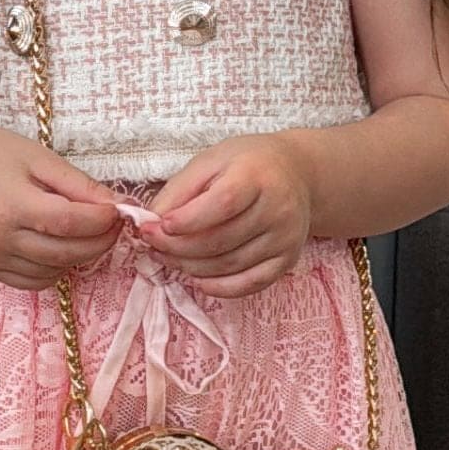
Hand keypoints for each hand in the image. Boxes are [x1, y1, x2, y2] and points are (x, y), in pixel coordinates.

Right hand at [0, 125, 121, 290]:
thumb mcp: (42, 159)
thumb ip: (80, 185)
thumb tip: (118, 206)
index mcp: (9, 204)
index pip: (68, 223)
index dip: (101, 220)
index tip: (118, 210)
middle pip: (66, 252)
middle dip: (100, 240)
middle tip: (113, 223)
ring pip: (55, 270)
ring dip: (80, 255)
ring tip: (85, 230)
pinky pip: (36, 281)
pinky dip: (57, 267)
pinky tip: (60, 245)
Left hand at [137, 137, 312, 294]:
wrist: (297, 175)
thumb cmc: (247, 165)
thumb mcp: (210, 161)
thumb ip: (180, 190)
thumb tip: (151, 221)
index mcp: (256, 177)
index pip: (222, 204)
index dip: (187, 220)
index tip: (157, 226)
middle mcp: (277, 209)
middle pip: (220, 241)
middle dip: (177, 248)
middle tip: (151, 244)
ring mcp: (285, 238)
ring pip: (229, 265)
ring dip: (190, 267)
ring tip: (167, 257)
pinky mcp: (287, 260)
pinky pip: (250, 284)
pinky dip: (219, 288)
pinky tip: (197, 278)